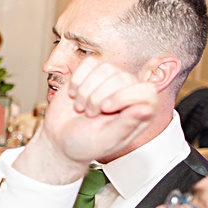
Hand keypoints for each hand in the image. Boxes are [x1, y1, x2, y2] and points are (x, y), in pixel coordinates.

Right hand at [19, 57, 157, 182]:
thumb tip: (147, 109)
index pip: (145, 90)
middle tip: (89, 114)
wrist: (60, 139)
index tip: (104, 109)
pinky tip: (74, 94)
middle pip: (122, 78)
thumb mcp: (106, 140)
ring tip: (81, 107)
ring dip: (85, 90)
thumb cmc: (86, 144)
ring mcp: (111, 80)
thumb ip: (126, 125)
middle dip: (98, 97)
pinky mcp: (93, 72)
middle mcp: (130, 91)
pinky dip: (77, 79)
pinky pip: (89, 63)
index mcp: (141, 109)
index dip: (123, 96)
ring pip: (105, 68)